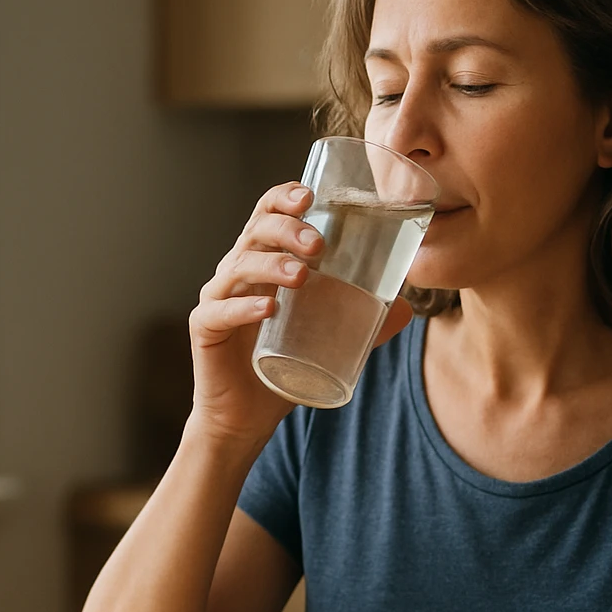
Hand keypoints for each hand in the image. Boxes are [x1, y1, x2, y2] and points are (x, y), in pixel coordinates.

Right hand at [188, 182, 411, 446]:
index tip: (310, 196)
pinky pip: (219, 311)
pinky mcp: (205, 329)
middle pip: (255, 232)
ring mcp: (218, 298)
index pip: (268, 214)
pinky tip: (268, 309)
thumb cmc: (285, 366)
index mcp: (263, 261)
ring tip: (301, 275)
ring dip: (271, 265)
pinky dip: (243, 308)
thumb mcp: (329, 337)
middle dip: (286, 229)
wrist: (247, 415)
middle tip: (318, 244)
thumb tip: (406, 306)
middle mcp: (237, 272)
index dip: (284, 197)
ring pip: (239, 267)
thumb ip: (364, 321)